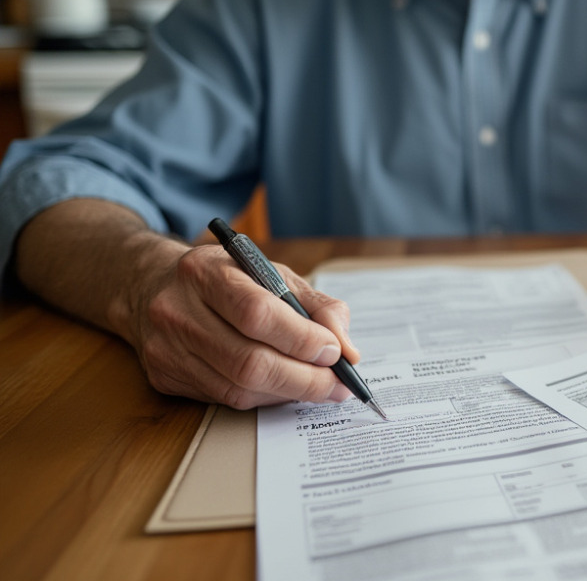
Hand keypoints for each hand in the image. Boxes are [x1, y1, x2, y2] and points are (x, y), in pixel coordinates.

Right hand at [124, 243, 361, 408]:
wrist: (153, 287)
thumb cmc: (227, 278)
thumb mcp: (273, 274)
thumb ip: (318, 305)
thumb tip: (348, 350)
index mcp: (204, 272)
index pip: (257, 314)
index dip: (301, 338)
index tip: (334, 351)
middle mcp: (176, 310)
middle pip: (248, 362)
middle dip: (305, 379)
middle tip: (338, 384)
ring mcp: (165, 348)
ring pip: (238, 389)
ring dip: (289, 393)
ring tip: (319, 387)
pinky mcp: (164, 377)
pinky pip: (225, 399)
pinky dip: (265, 397)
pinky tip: (284, 387)